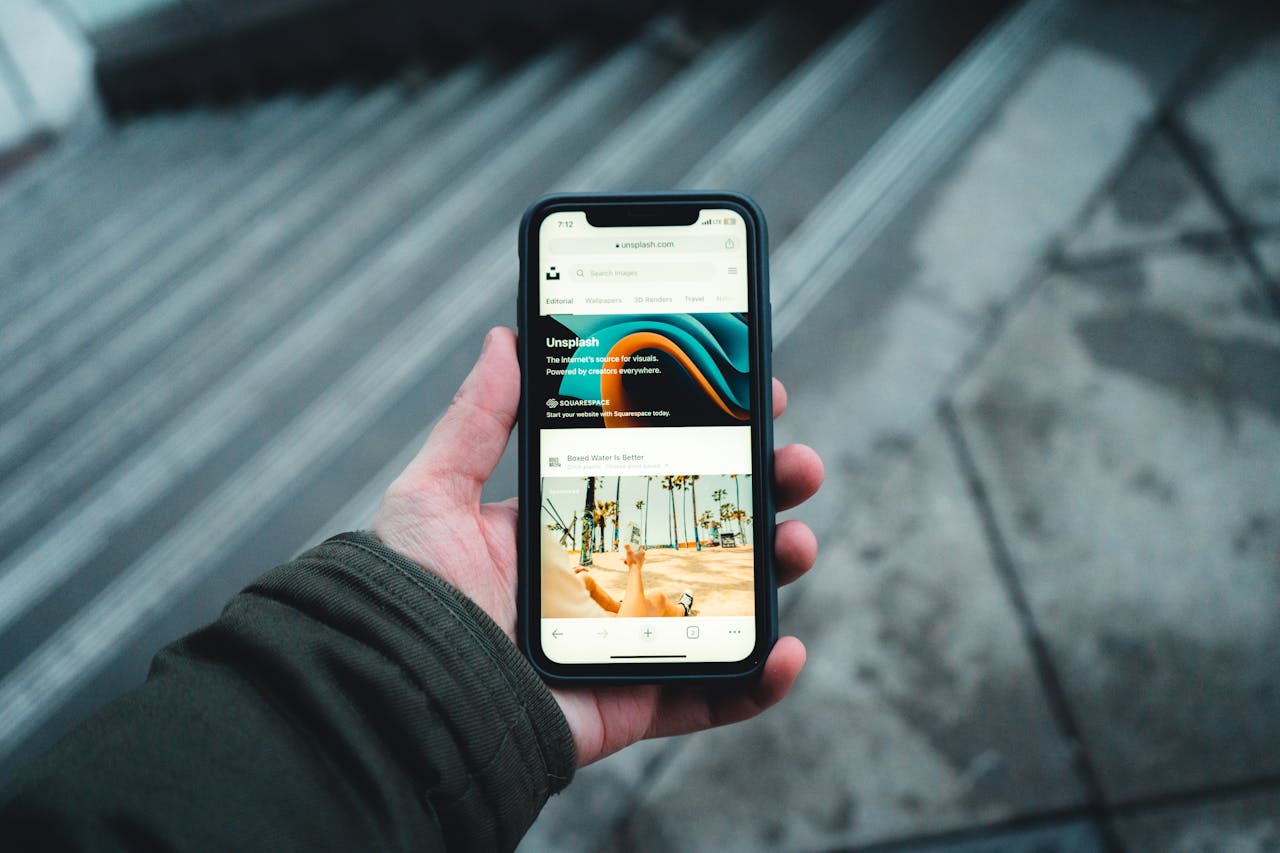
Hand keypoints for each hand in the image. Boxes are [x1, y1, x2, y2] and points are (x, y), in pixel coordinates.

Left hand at [373, 327, 822, 765]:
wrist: (402, 692)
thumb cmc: (410, 595)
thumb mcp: (435, 492)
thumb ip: (476, 420)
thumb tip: (505, 337)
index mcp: (572, 526)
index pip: (661, 471)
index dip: (715, 434)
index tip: (756, 396)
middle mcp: (611, 578)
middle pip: (711, 530)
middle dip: (767, 493)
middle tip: (798, 463)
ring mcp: (631, 641)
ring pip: (727, 603)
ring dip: (778, 571)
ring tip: (800, 541)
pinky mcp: (636, 701)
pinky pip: (713, 697)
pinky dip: (759, 682)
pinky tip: (788, 650)